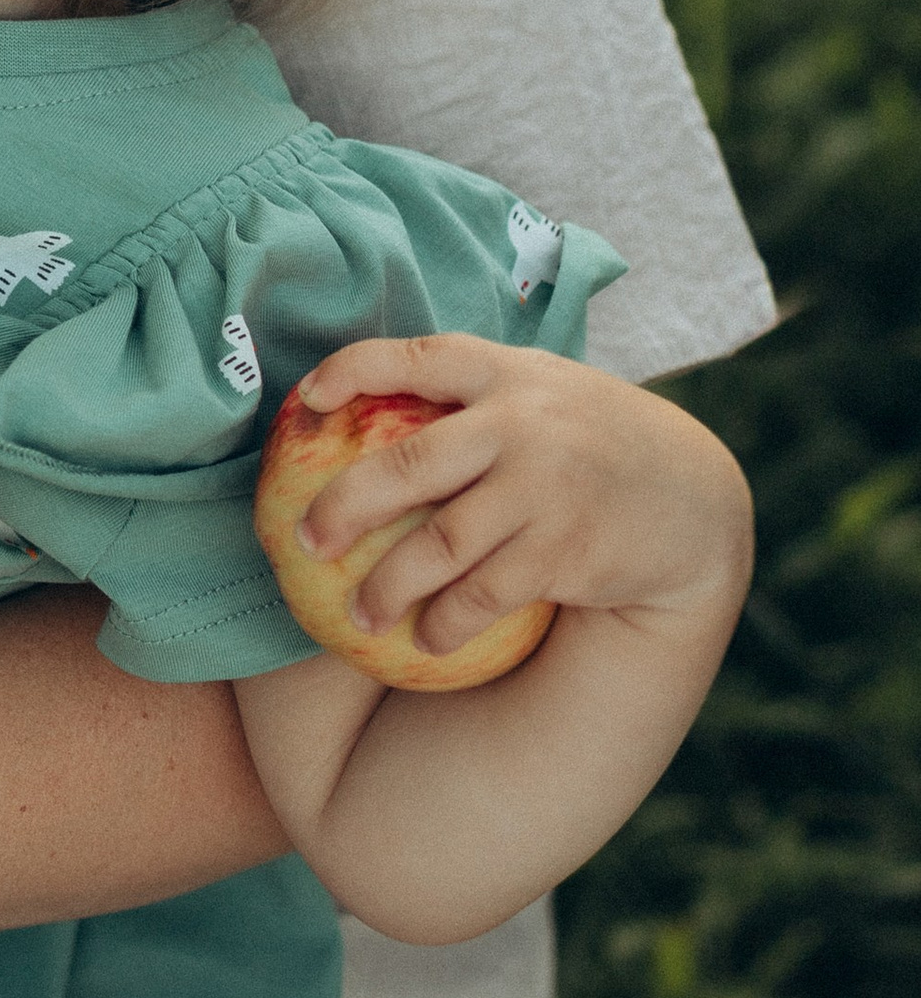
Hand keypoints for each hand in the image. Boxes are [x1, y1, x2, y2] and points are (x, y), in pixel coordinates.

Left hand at [295, 334, 753, 657]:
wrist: (691, 497)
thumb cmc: (587, 441)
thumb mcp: (540, 391)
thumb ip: (473, 396)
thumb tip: (360, 410)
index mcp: (506, 373)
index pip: (416, 357)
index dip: (352, 370)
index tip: (307, 399)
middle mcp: (521, 424)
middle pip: (407, 463)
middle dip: (342, 505)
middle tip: (305, 541)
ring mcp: (543, 488)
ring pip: (437, 546)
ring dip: (385, 588)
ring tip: (357, 614)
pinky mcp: (563, 551)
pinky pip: (481, 595)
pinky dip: (444, 623)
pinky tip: (425, 640)